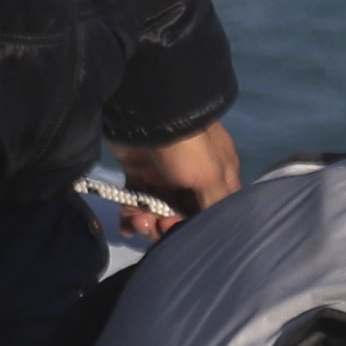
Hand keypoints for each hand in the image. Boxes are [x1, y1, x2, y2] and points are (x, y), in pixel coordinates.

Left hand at [112, 124, 242, 219]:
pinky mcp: (139, 172)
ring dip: (147, 222)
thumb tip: (216, 228)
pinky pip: (135, 201)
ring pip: (157, 211)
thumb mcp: (211, 175)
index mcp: (218, 177)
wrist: (148, 115)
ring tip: (138, 221)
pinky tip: (127, 226)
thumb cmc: (188, 147)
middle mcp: (193, 178)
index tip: (182, 231)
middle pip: (182, 216)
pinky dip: (130, 216)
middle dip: (167, 227)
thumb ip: (214, 203)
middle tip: (157, 224)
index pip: (212, 212)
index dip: (197, 226)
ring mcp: (165, 176)